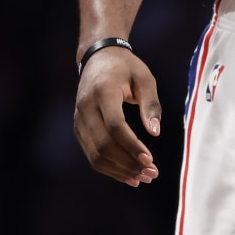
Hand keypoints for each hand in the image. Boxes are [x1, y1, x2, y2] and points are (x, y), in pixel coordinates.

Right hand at [73, 46, 161, 186]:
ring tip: (142, 178)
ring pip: (95, 154)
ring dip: (119, 170)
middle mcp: (86, 106)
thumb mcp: (145, 78)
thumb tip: (155, 133)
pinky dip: (109, 168)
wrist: (98, 57)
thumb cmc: (126, 67)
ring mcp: (79, 118)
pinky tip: (128, 175)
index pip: (115, 126)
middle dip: (128, 163)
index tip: (150, 159)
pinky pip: (91, 154)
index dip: (132, 145)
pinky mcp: (78, 127)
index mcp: (103, 91)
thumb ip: (151, 104)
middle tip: (151, 174)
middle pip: (103, 144)